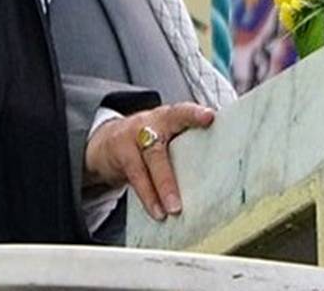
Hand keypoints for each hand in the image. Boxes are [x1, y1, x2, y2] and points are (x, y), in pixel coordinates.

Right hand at [84, 102, 213, 220]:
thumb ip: (186, 142)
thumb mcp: (164, 133)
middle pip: (162, 142)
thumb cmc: (147, 140)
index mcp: (167, 117)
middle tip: (194, 181)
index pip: (182, 112)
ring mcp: (133, 138)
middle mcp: (150, 124)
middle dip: (178, 158)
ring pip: (151, 160)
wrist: (105, 142)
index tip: (210, 117)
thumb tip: (219, 169)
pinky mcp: (121, 156)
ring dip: (164, 186)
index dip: (195, 113)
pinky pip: (136, 177)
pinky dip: (148, 196)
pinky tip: (157, 212)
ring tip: (174, 209)